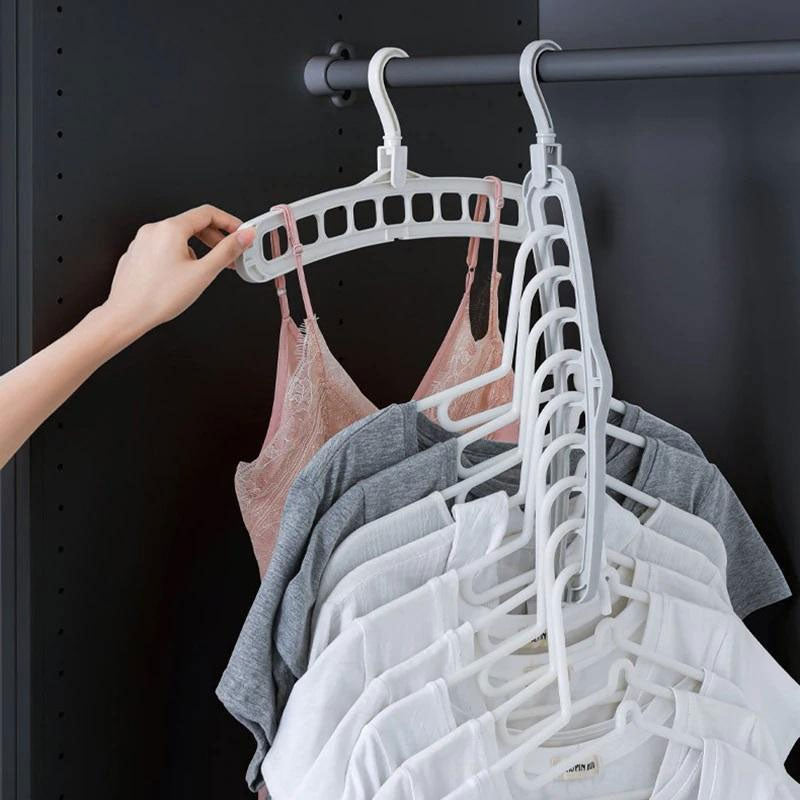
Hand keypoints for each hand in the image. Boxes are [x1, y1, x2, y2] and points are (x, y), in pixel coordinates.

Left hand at [101, 204, 255, 339]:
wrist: (127, 315)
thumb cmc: (158, 297)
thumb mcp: (203, 273)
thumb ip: (227, 251)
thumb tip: (244, 236)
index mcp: (171, 229)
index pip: (207, 213)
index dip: (229, 222)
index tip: (241, 233)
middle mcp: (154, 230)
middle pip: (193, 224)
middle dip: (215, 238)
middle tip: (230, 255)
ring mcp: (143, 242)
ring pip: (179, 237)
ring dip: (198, 248)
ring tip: (206, 269)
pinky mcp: (137, 254)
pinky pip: (165, 247)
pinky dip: (180, 255)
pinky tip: (184, 276)